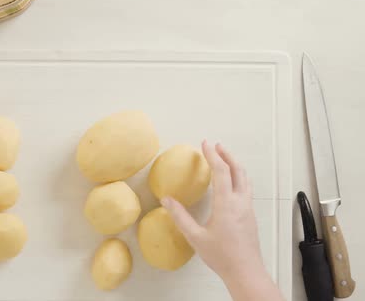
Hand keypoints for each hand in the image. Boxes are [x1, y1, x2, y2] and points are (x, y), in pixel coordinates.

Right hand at [161, 141, 283, 300]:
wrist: (245, 271)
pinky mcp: (250, 215)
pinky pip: (246, 188)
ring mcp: (248, 208)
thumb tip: (166, 200)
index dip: (212, 155)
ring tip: (224, 158)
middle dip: (227, 155)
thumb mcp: (195, 237)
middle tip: (215, 146)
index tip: (205, 144)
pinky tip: (231, 182)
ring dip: (234, 165)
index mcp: (227, 204)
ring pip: (245, 178)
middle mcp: (241, 202)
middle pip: (238, 170)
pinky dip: (238, 176)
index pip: (221, 171)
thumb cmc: (221, 256)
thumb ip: (180, 217)